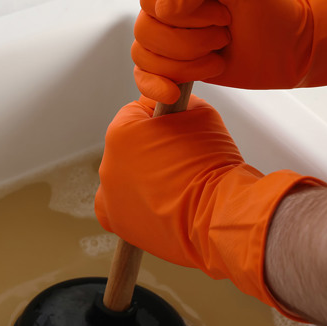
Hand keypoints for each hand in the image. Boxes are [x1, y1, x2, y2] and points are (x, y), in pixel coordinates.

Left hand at [94, 94, 323, 311]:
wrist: (218, 214)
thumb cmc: (212, 163)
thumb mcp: (199, 113)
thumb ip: (175, 102)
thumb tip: (168, 102)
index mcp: (121, 132)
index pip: (135, 114)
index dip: (159, 120)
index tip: (177, 132)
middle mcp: (108, 164)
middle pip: (128, 149)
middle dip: (150, 152)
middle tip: (181, 162)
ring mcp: (109, 197)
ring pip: (124, 179)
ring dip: (143, 179)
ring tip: (175, 188)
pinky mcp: (117, 223)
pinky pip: (122, 207)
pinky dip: (137, 206)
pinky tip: (160, 207)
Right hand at [133, 0, 312, 102]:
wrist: (293, 47)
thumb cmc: (274, 10)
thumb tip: (163, 9)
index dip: (185, 15)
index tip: (223, 16)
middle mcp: (169, 0)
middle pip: (145, 30)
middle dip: (188, 42)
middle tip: (224, 36)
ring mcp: (169, 33)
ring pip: (144, 55)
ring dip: (185, 64)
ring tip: (218, 56)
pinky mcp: (173, 62)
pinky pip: (142, 75)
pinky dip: (154, 86)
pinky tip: (173, 91)